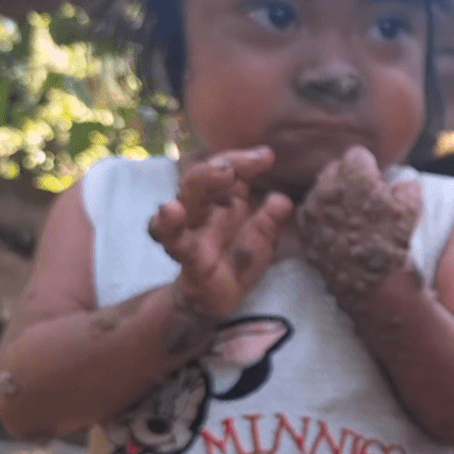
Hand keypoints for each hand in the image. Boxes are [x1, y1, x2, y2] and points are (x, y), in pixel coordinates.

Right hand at [149, 147, 293, 316]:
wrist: (217, 297)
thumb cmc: (238, 259)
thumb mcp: (262, 239)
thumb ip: (270, 220)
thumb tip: (282, 200)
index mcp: (222, 199)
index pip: (228, 169)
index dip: (244, 161)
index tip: (267, 156)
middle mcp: (202, 208)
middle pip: (205, 176)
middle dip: (222, 164)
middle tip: (240, 163)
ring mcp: (190, 228)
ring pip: (187, 198)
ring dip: (202, 180)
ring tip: (222, 171)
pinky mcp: (184, 252)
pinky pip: (174, 237)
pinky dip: (170, 224)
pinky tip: (170, 211)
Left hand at [297, 146, 422, 306]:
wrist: (373, 282)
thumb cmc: (394, 242)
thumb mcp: (412, 206)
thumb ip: (405, 185)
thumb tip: (400, 183)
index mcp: (353, 175)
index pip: (357, 154)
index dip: (370, 168)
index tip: (377, 182)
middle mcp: (327, 187)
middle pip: (335, 168)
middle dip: (349, 179)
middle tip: (364, 199)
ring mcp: (312, 208)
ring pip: (321, 189)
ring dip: (334, 196)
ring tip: (351, 216)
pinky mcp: (305, 229)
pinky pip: (310, 211)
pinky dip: (321, 216)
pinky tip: (337, 229)